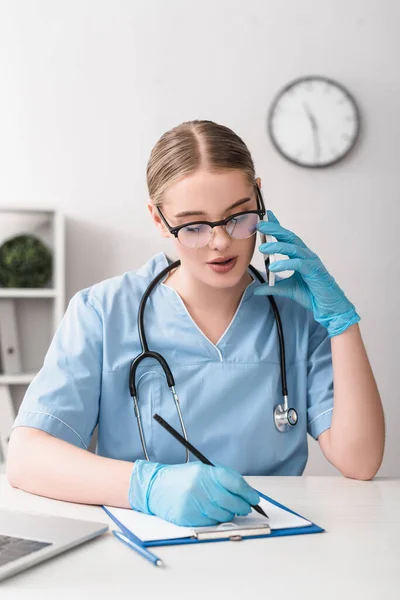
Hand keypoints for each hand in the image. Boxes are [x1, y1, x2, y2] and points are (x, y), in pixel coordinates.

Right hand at [128, 460, 259, 526]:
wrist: (155, 487)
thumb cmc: (181, 478)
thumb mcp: (201, 470)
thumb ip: (223, 478)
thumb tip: (245, 491)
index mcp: (205, 472)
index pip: (235, 483)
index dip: (248, 492)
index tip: (254, 498)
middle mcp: (200, 487)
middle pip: (232, 501)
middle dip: (243, 505)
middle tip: (245, 506)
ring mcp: (193, 503)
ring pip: (224, 514)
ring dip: (230, 514)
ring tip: (226, 508)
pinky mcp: (188, 517)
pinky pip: (211, 522)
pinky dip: (216, 519)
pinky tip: (212, 513)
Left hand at [254, 210, 359, 337]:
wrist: (328, 307)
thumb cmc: (312, 294)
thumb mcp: (287, 290)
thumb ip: (272, 287)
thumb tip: (256, 289)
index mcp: (300, 256)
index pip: (287, 238)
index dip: (277, 226)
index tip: (266, 217)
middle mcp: (306, 255)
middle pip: (289, 238)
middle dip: (275, 229)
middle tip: (260, 224)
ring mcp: (311, 262)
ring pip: (294, 248)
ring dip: (277, 246)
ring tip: (263, 247)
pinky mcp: (315, 271)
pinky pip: (299, 264)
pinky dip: (286, 264)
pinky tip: (274, 266)